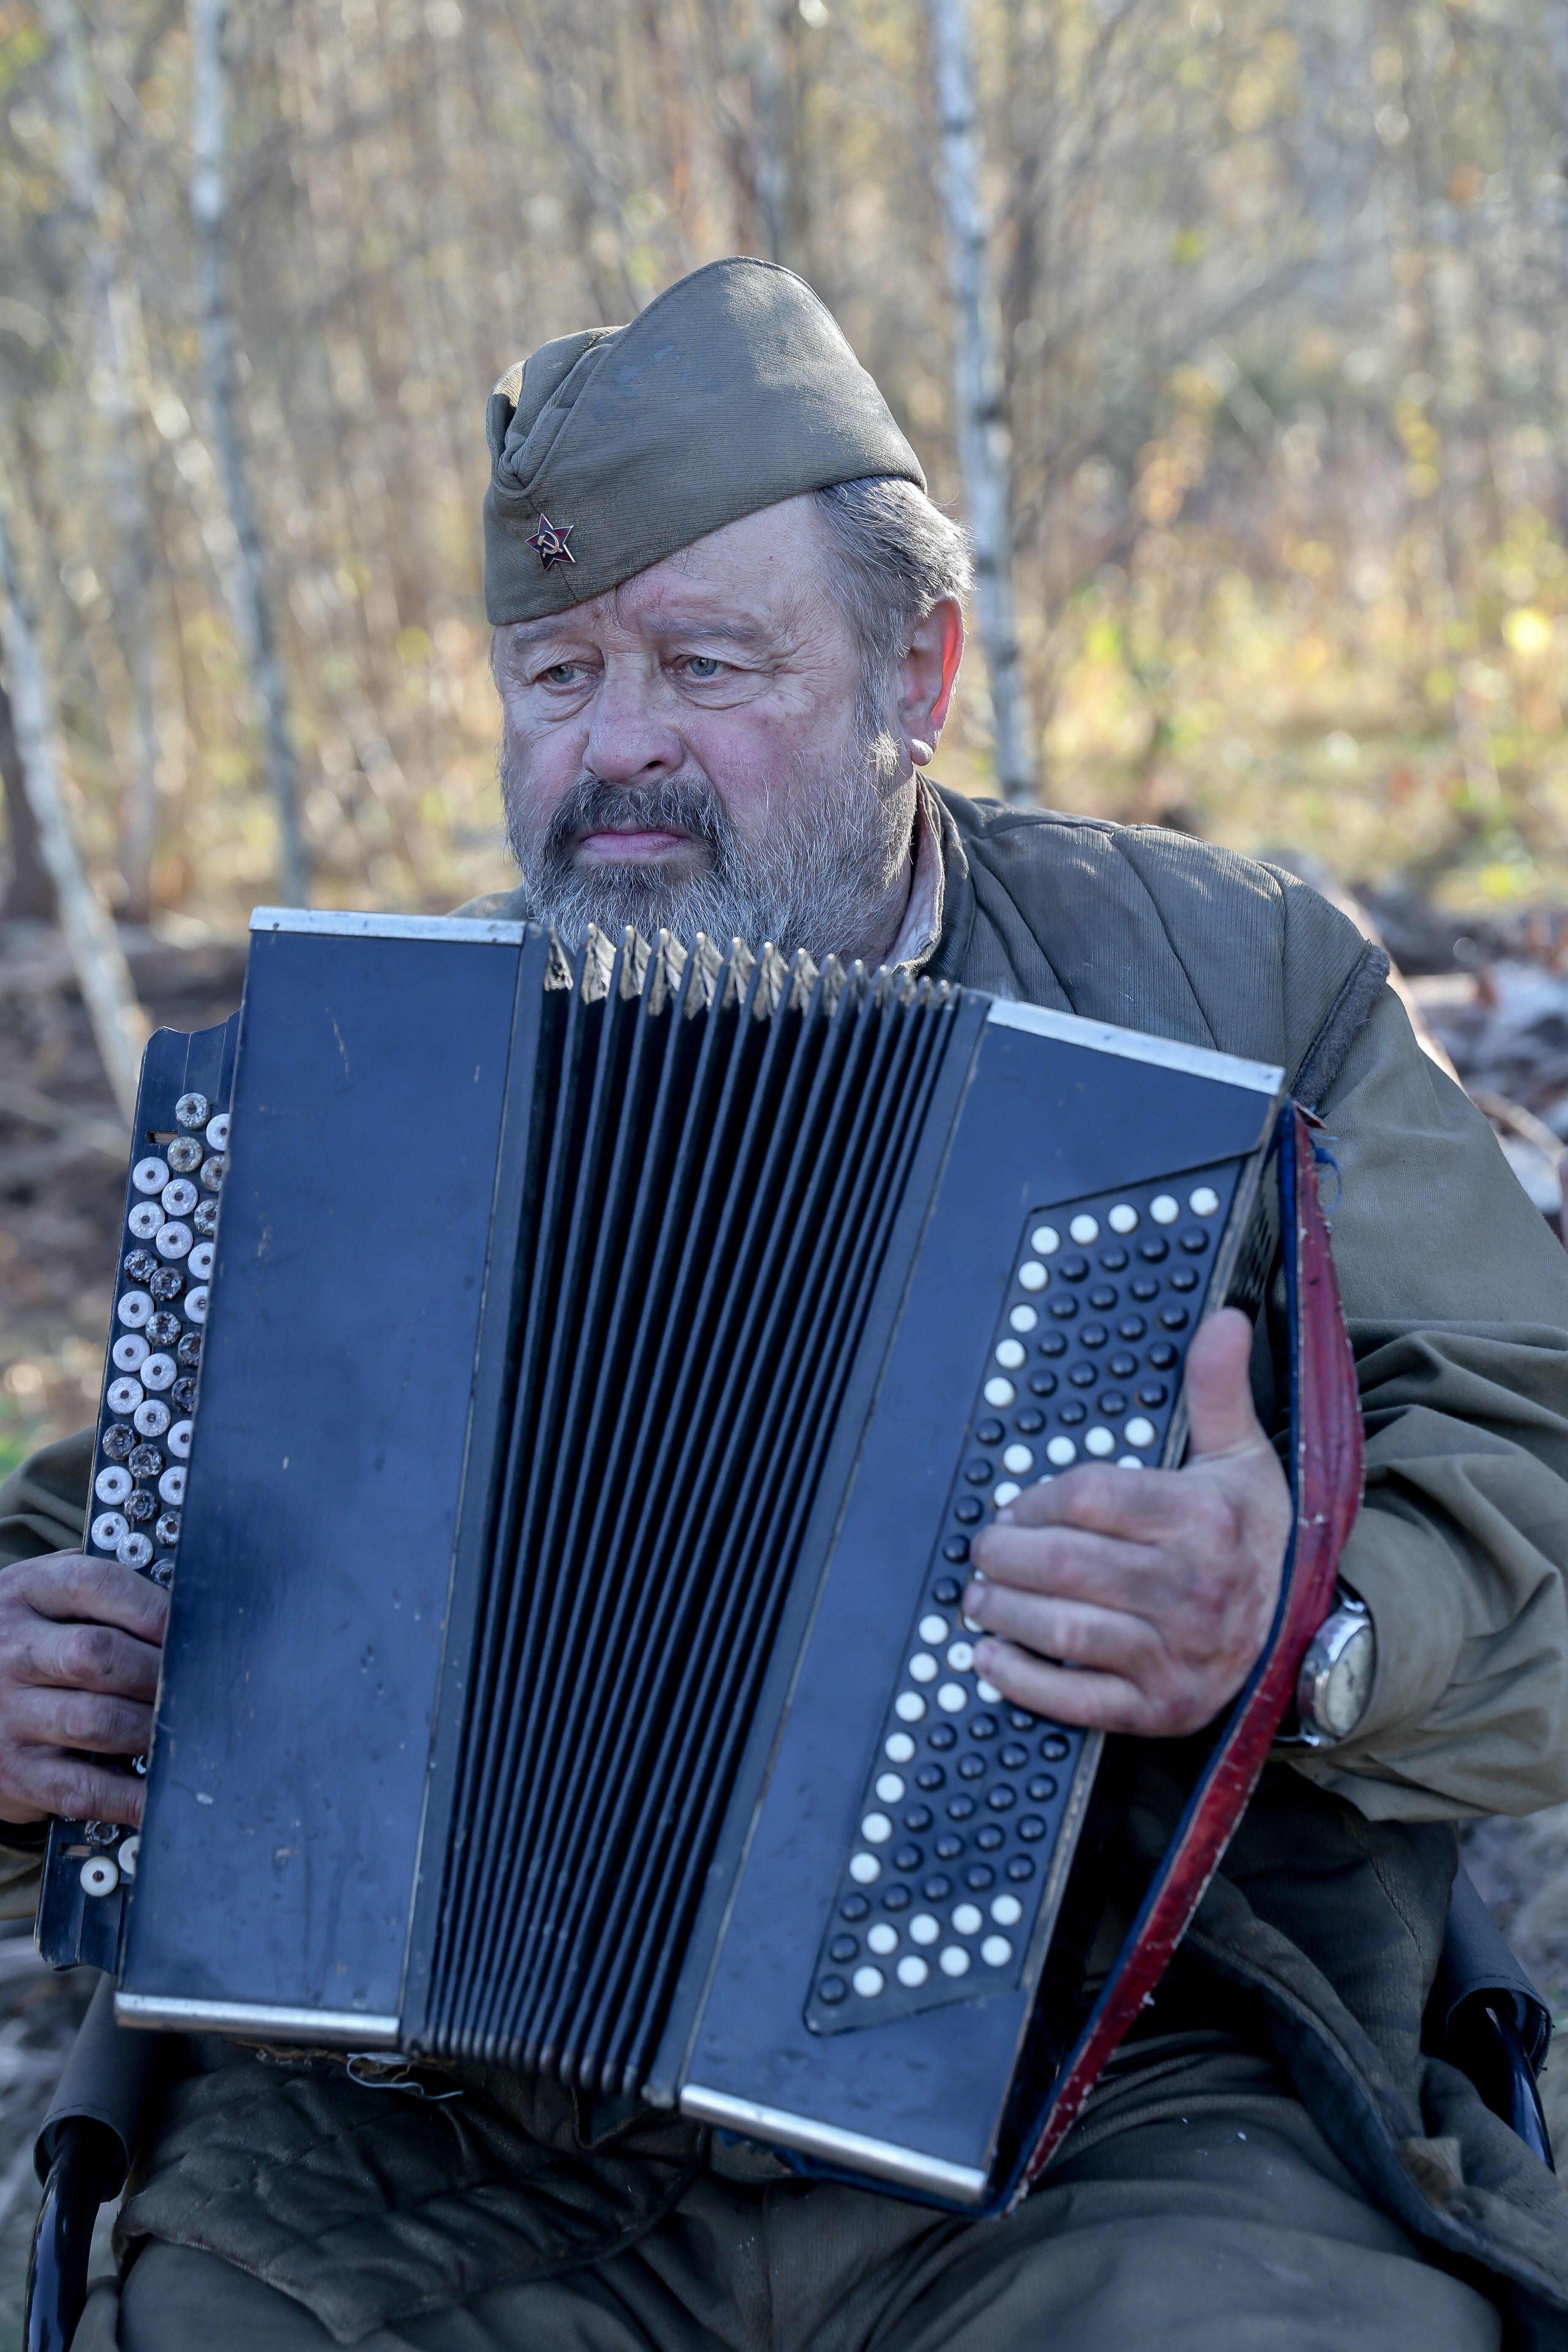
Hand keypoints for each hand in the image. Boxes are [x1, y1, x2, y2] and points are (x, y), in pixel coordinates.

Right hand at [0, 1553, 167, 1826]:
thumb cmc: (27, 1643)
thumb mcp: (46, 1602)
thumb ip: (103, 1597)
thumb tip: (189, 1612)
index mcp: (27, 1594)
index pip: (95, 1586)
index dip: (153, 1609)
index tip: (194, 1630)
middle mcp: (11, 1651)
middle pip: (99, 1656)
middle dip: (159, 1673)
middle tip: (200, 1686)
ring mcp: (9, 1715)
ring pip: (96, 1721)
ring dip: (151, 1728)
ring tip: (184, 1729)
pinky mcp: (15, 1773)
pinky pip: (82, 1788)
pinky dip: (130, 1796)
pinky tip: (160, 1792)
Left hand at [965, 1309, 1290, 1737]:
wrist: (1310, 1629)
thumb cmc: (1259, 1535)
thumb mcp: (1243, 1457)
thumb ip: (1218, 1389)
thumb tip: (1223, 1318)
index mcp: (1203, 1520)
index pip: (1090, 1499)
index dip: (1036, 1501)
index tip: (1014, 1507)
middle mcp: (1191, 1589)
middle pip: (1065, 1565)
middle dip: (1005, 1556)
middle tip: (983, 1550)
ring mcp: (1177, 1656)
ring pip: (1065, 1630)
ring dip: (1005, 1612)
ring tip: (979, 1597)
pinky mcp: (1162, 1708)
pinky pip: (1078, 1700)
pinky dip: (1024, 1682)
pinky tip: (990, 1658)